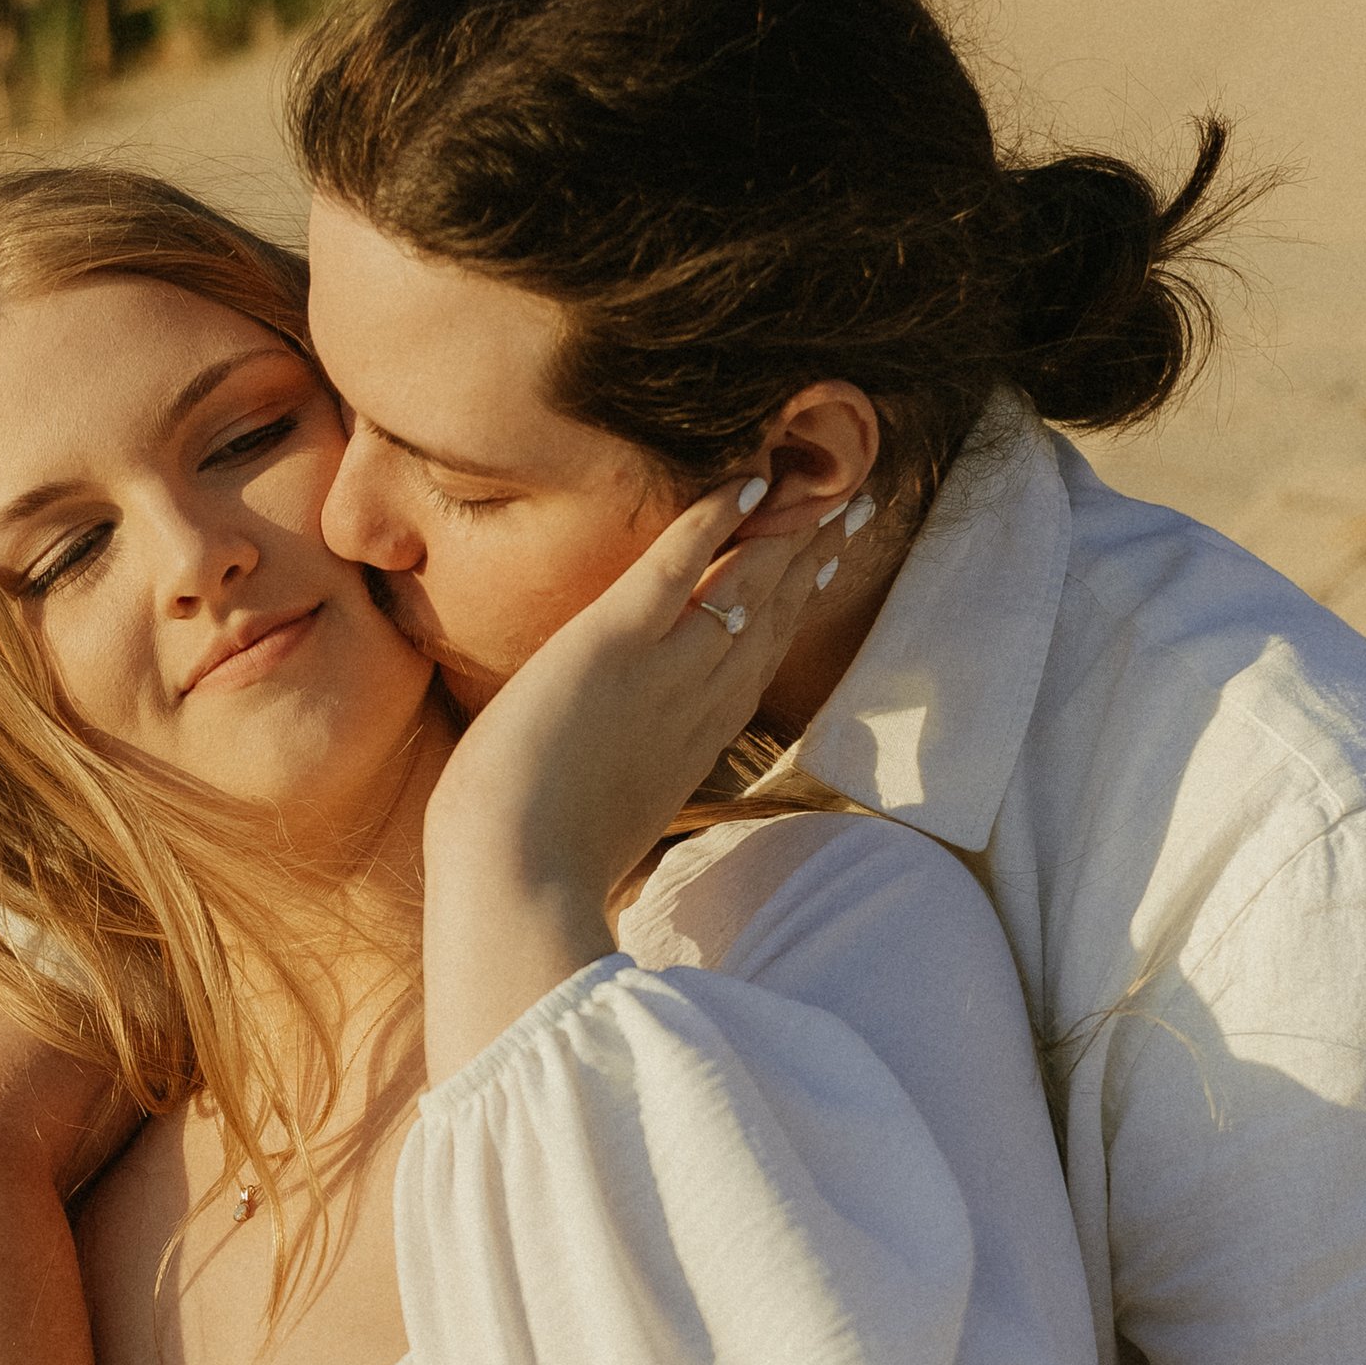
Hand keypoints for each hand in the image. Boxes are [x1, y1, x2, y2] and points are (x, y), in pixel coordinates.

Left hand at [420, 476, 875, 1080]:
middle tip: (848, 509)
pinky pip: (678, 565)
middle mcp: (697, 705)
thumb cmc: (534, 870)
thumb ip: (617, 796)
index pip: (755, 665)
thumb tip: (606, 801)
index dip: (790, 614)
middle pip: (769, 619)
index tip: (820, 573)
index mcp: (692, 748)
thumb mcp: (598, 828)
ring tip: (818, 483)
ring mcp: (663, 672)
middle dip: (810, 561)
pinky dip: (714, 520)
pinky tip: (748, 483)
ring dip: (783, 530)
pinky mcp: (614, 644)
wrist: (516, 881)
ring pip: (744, 586)